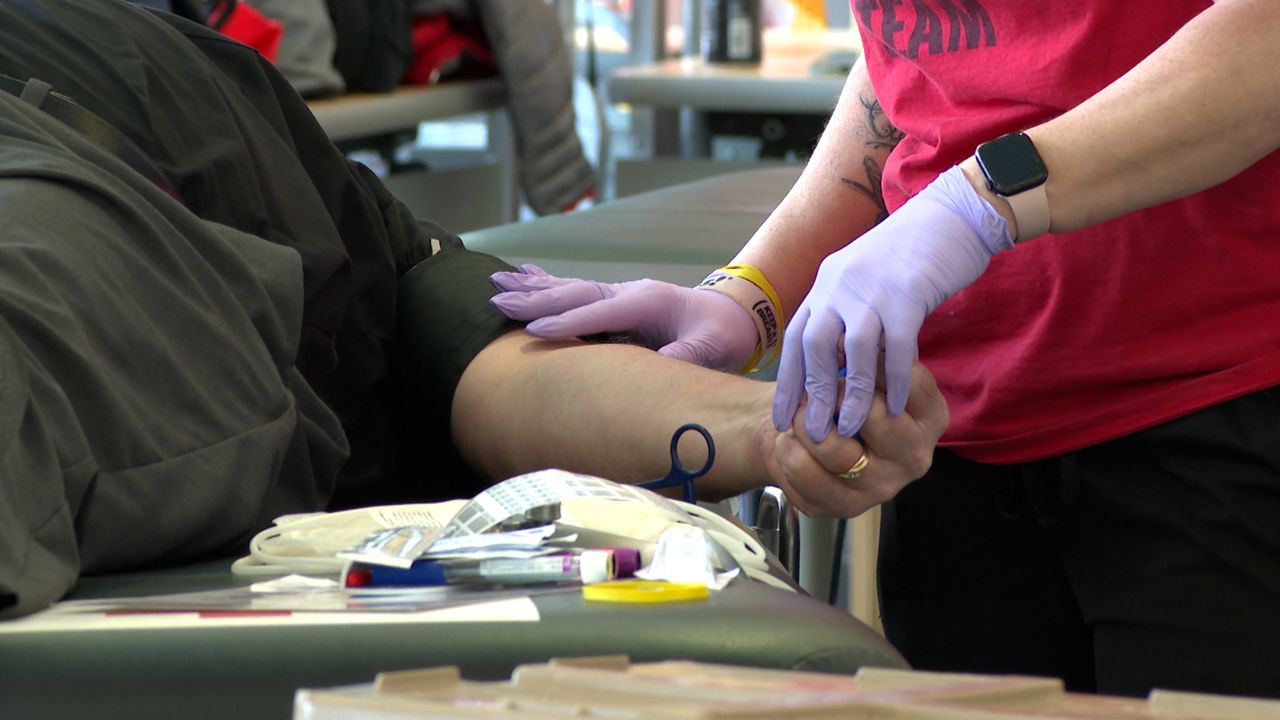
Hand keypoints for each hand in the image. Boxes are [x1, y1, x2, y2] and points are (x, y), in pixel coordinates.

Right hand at [489, 264, 758, 371]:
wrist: (733, 315)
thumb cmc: (723, 333)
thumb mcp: (713, 348)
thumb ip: (686, 357)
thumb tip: (658, 369)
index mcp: (647, 301)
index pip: (599, 312)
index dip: (566, 323)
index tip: (533, 332)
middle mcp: (628, 292)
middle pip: (574, 293)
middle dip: (535, 299)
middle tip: (496, 300)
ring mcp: (620, 294)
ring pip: (568, 288)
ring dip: (531, 288)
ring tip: (495, 281)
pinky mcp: (616, 302)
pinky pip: (575, 292)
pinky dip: (546, 284)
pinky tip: (523, 276)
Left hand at [766, 362, 947, 517]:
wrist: (808, 432)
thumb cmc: (844, 393)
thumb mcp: (863, 366)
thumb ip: (866, 354)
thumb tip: (846, 339)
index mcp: (930, 416)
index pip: (908, 381)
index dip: (868, 361)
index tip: (841, 349)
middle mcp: (915, 455)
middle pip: (874, 416)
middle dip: (833, 395)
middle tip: (814, 389)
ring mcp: (884, 486)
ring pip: (836, 451)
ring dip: (804, 425)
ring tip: (797, 415)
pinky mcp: (848, 507)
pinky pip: (807, 475)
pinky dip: (788, 450)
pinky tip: (789, 441)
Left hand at [773, 165, 1012, 440]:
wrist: (952, 215)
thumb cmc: (911, 257)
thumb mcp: (863, 279)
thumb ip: (845, 314)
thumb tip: (833, 362)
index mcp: (826, 284)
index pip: (795, 339)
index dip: (787, 382)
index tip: (782, 419)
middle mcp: (840, 284)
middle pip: (814, 347)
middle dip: (812, 395)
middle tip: (815, 434)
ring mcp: (873, 288)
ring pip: (853, 351)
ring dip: (851, 395)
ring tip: (850, 430)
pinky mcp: (909, 292)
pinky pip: (897, 347)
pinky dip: (895, 380)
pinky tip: (897, 407)